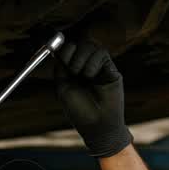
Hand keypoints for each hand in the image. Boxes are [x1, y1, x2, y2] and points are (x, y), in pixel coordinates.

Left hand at [54, 38, 131, 157]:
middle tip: (72, 69)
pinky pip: (102, 54)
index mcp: (73, 71)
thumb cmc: (79, 111)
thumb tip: (57, 52)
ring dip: (82, 58)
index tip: (61, 58)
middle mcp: (86, 66)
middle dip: (73, 52)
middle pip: (80, 44)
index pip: (69, 50)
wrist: (97, 125)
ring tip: (83, 76)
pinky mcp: (111, 69)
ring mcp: (99, 67)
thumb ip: (60, 70)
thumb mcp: (63, 88)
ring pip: (91, 46)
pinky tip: (91, 76)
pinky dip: (93, 62)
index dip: (64, 50)